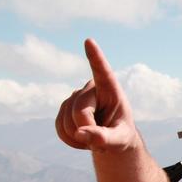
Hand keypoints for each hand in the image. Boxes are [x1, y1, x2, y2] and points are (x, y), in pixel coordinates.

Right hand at [55, 38, 140, 154]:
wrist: (112, 140)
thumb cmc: (121, 135)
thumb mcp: (120, 140)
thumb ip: (105, 137)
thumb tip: (80, 133)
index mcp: (111, 89)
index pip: (102, 72)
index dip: (95, 58)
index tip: (89, 41)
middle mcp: (90, 88)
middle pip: (79, 112)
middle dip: (88, 130)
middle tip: (103, 138)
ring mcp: (74, 97)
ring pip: (67, 122)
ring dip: (79, 137)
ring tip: (95, 136)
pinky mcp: (64, 107)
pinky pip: (59, 128)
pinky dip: (70, 139)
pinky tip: (82, 137)